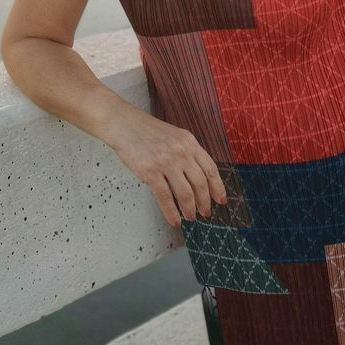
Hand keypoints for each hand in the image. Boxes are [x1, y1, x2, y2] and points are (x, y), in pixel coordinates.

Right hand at [102, 106, 226, 226]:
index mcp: (189, 142)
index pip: (210, 169)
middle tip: (205, 213)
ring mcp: (166, 163)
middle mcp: (181, 152)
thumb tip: (198, 179)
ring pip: (185, 194)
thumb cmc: (146, 130)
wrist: (123, 124)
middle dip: (204, 203)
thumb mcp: (174, 136)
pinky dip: (171, 213)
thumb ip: (187, 153)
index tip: (221, 200)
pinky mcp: (150, 173)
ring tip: (190, 217)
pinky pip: (165, 198)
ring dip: (190, 210)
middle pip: (200, 184)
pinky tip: (174, 220)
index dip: (218, 187)